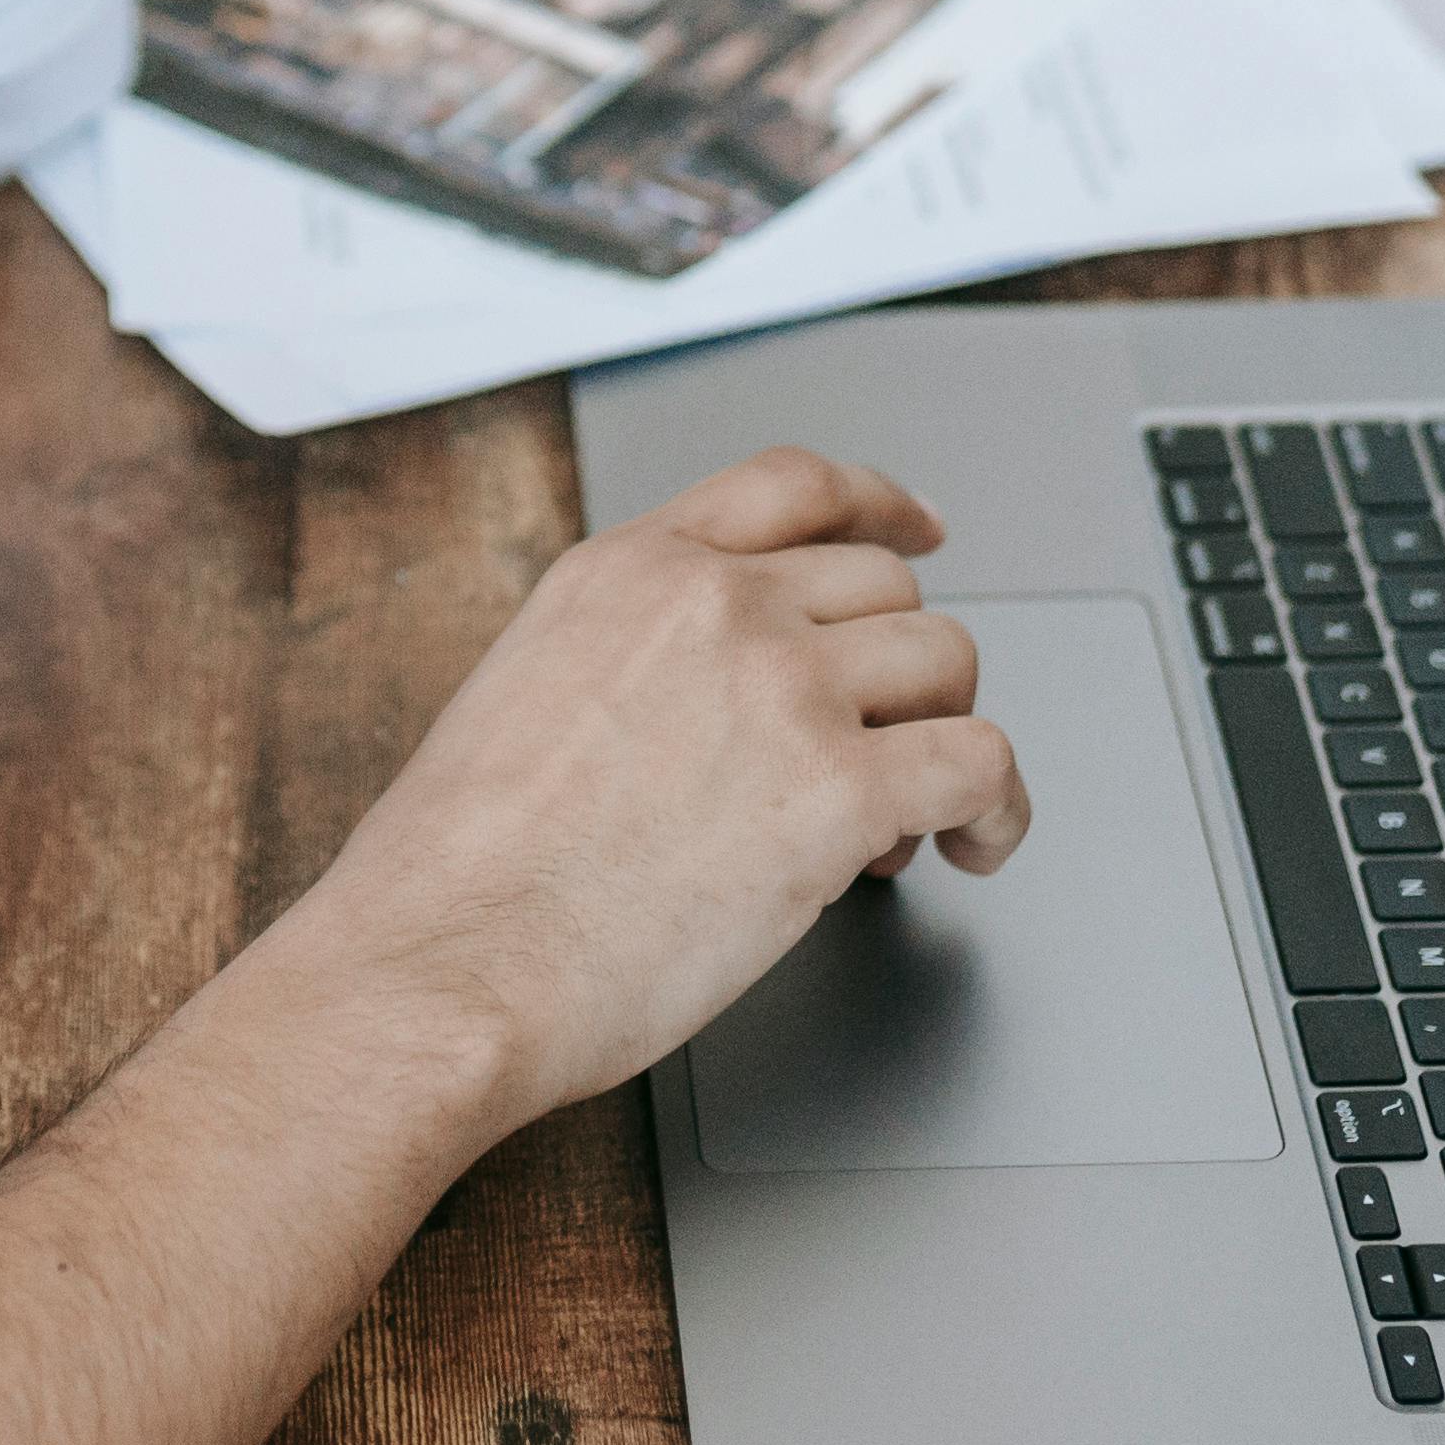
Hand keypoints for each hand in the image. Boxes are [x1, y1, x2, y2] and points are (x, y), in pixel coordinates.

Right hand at [283, 447, 1028, 1133]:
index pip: (792, 485)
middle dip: (896, 672)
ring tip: (905, 821)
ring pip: (947, 662)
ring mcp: (784, 687)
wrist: (448, 959)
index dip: (879, 506)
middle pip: (885, 589)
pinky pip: (981, 764)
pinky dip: (996, 810)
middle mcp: (716, 604)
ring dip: (942, 736)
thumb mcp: (528, 688)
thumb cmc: (460, 872)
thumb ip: (635, 657)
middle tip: (874, 752)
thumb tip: (724, 709)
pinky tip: (974, 846)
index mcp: (629, 570)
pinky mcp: (838, 790)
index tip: (920, 532)